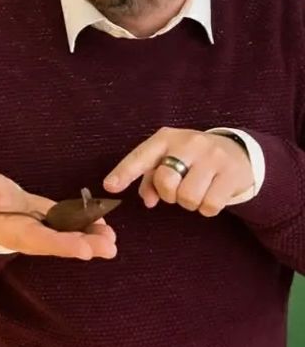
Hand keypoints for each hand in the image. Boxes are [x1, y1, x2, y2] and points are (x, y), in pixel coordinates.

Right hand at [0, 169, 117, 259]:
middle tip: (109, 248)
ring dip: (92, 240)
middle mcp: (32, 236)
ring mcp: (43, 230)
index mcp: (14, 230)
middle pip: (60, 244)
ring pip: (69, 238)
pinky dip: (89, 227)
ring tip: (111, 239)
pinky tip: (104, 225)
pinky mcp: (50, 222)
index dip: (62, 243)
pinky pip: (71, 227)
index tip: (84, 249)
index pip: (39, 238)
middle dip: (85, 246)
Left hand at [103, 127, 252, 215]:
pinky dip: (207, 208)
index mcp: (166, 138)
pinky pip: (210, 205)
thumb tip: (148, 200)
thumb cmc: (192, 158)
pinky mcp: (232, 174)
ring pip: (188, 197)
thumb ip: (151, 178)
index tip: (110, 186)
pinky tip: (211, 195)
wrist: (237, 151)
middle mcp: (189, 144)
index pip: (141, 156)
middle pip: (166, 180)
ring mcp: (213, 158)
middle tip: (177, 190)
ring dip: (188, 203)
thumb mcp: (169, 158)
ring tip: (196, 191)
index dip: (124, 172)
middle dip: (167, 194)